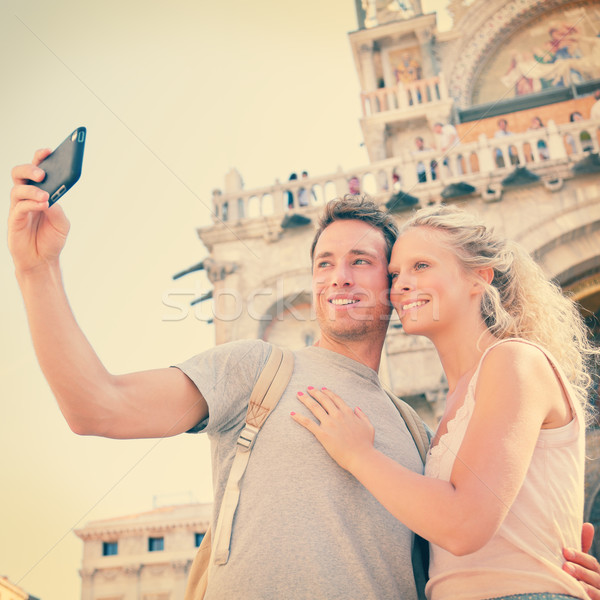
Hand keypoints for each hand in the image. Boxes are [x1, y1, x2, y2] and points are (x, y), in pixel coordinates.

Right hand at [9, 149, 69, 273]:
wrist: (42, 260)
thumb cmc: (51, 239)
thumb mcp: (62, 223)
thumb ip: (57, 209)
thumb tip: (51, 197)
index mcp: (40, 193)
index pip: (38, 170)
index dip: (41, 158)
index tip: (49, 150)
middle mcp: (27, 197)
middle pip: (20, 173)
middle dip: (30, 168)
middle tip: (43, 172)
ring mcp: (19, 207)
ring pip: (18, 189)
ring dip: (33, 189)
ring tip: (46, 195)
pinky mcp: (14, 220)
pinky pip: (20, 207)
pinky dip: (32, 204)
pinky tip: (43, 205)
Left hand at [291, 386, 374, 472]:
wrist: (361, 457)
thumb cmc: (366, 444)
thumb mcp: (368, 426)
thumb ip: (363, 416)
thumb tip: (357, 408)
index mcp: (348, 412)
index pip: (335, 399)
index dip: (328, 392)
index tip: (322, 389)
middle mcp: (337, 415)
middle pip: (323, 400)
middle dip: (315, 393)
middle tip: (309, 388)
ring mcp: (329, 424)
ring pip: (314, 407)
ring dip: (305, 399)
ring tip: (299, 394)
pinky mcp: (322, 434)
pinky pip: (308, 423)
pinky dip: (299, 417)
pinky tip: (292, 413)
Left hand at [563, 523, 599, 598]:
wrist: (570, 595)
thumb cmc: (575, 575)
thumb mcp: (578, 562)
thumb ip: (582, 546)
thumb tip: (589, 525)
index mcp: (595, 572)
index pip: (591, 563)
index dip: (579, 556)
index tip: (565, 551)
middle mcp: (599, 583)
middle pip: (595, 576)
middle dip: (580, 570)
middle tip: (565, 566)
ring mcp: (599, 594)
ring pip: (597, 591)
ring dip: (584, 585)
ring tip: (571, 580)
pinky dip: (589, 596)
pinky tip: (580, 592)